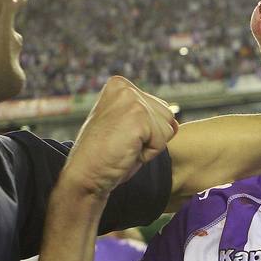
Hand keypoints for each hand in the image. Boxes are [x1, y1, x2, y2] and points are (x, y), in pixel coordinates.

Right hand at [61, 76, 178, 201]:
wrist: (85, 174)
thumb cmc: (104, 156)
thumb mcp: (128, 128)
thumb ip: (150, 118)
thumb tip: (175, 124)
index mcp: (120, 85)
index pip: (158, 108)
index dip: (145, 131)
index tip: (118, 136)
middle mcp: (125, 88)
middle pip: (167, 116)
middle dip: (150, 136)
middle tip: (122, 144)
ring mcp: (132, 100)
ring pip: (167, 129)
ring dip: (150, 145)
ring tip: (124, 147)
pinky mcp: (138, 117)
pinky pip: (161, 142)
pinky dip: (147, 154)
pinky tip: (126, 151)